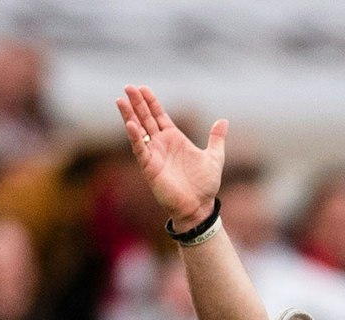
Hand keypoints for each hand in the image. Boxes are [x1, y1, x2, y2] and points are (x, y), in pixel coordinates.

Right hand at [115, 84, 224, 229]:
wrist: (199, 207)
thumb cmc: (205, 186)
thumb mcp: (215, 157)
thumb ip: (216, 138)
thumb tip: (223, 121)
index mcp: (175, 139)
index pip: (159, 116)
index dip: (151, 102)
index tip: (143, 88)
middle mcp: (161, 145)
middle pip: (146, 119)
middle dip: (137, 103)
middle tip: (128, 87)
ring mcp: (154, 155)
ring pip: (139, 131)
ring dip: (129, 116)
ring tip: (121, 100)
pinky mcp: (150, 168)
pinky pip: (140, 150)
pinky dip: (135, 137)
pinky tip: (130, 124)